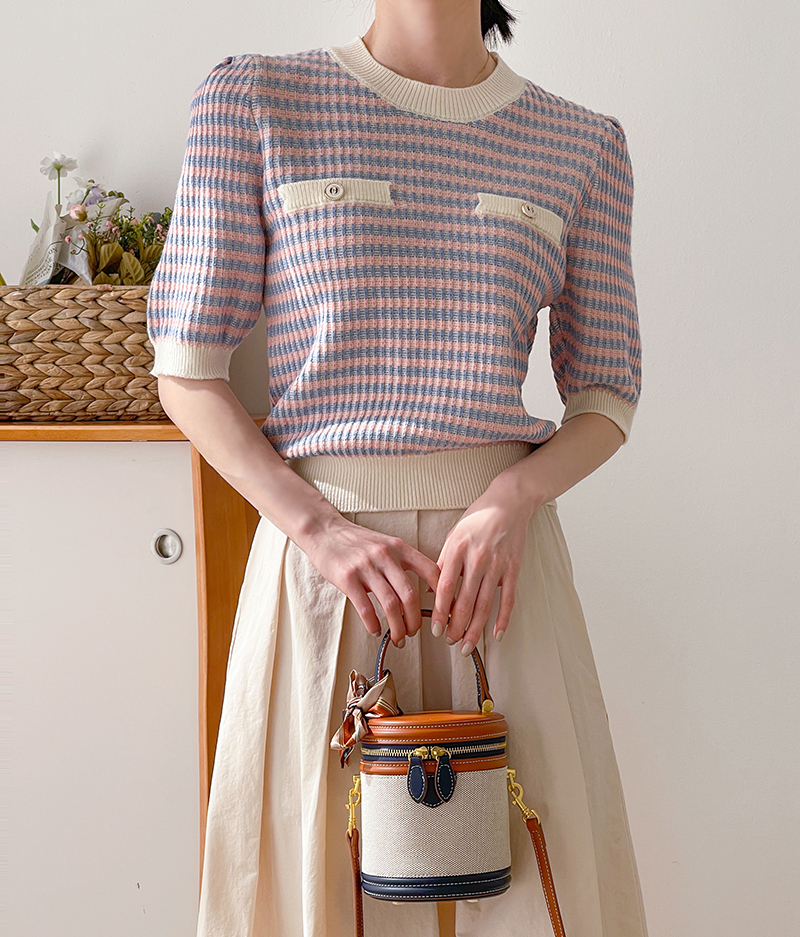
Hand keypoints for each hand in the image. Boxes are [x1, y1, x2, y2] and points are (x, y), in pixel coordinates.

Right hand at [299, 514, 440, 646]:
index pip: (431, 571)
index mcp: (399, 547)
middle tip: (414, 632)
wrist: (324, 531)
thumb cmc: (357, 542)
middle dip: (415, 620)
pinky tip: (376, 630)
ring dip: (397, 627)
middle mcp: (385, 555)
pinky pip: (366, 608)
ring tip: (399, 637)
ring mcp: (366, 567)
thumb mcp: (386, 544)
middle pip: (410, 595)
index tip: (441, 611)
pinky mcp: (347, 578)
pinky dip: (374, 624)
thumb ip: (404, 563)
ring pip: (391, 605)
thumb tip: (425, 591)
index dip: (441, 594)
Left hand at [430, 474, 535, 653]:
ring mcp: (497, 565)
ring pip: (485, 605)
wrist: (509, 503)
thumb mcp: (453, 535)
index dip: (439, 612)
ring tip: (467, 646)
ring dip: (475, 629)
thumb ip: (442, 563)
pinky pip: (508, 599)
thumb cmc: (477, 519)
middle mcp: (477, 559)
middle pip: (465, 602)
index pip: (445, 588)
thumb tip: (429, 592)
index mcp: (457, 550)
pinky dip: (503, 619)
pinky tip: (496, 636)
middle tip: (449, 643)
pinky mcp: (513, 569)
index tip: (434, 630)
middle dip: (456, 627)